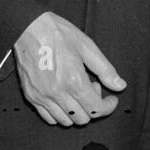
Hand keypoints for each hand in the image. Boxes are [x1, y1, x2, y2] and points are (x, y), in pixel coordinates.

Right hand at [13, 11, 127, 126]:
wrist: (28, 28)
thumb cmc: (58, 33)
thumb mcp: (87, 46)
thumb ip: (105, 69)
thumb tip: (120, 86)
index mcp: (74, 80)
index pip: (96, 109)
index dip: (108, 107)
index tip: (112, 99)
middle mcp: (57, 93)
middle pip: (82, 118)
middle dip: (93, 106)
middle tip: (92, 87)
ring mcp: (42, 97)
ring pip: (66, 121)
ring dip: (77, 111)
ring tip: (77, 90)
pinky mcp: (31, 97)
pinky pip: (49, 118)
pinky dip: (60, 113)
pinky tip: (64, 96)